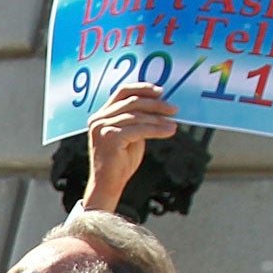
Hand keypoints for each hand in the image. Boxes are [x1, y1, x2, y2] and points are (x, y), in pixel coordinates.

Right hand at [83, 83, 177, 213]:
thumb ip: (138, 120)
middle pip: (133, 102)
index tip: (161, 91)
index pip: (122, 92)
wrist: (108, 185)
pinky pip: (139, 129)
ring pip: (138, 116)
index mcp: (101, 115)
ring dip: (159, 119)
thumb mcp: (130, 135)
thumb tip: (161, 105)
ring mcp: (102, 127)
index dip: (142, 88)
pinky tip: (169, 131)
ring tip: (174, 124)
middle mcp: (98, 119)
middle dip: (156, 105)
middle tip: (174, 109)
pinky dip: (157, 130)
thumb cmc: (120, 162)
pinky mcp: (110, 137)